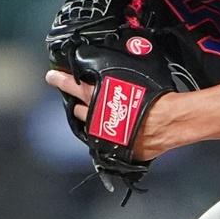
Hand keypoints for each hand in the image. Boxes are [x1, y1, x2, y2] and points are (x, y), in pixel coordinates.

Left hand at [45, 70, 183, 158]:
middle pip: (78, 110)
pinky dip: (111, 137)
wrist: (168, 121)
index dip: (59, 79)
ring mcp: (102, 135)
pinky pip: (107, 142)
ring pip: (90, 128)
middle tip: (91, 101)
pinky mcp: (114, 149)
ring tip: (107, 118)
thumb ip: (116, 75)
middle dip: (82, 105)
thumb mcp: (133, 74)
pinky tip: (121, 132)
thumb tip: (112, 69)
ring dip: (94, 122)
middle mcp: (95, 116)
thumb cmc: (153, 94)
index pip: (70, 84)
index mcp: (96, 94)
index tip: (51, 77)